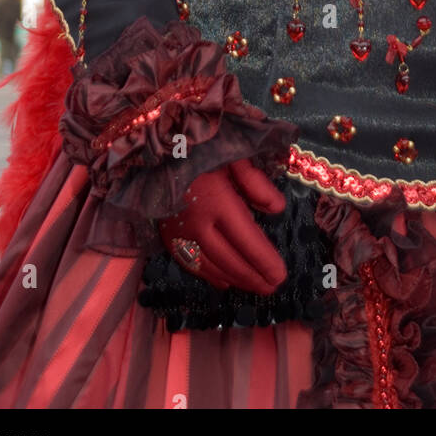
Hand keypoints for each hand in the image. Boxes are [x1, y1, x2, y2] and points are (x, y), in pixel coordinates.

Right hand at [159, 159, 286, 293]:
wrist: (154, 149)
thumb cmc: (199, 147)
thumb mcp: (233, 154)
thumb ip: (255, 182)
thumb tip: (276, 209)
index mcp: (217, 201)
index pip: (246, 240)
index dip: (264, 261)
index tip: (280, 276)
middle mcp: (197, 223)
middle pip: (229, 260)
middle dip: (252, 277)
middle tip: (272, 288)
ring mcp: (179, 233)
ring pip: (210, 267)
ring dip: (234, 280)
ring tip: (254, 288)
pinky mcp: (166, 235)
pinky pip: (189, 264)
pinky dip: (209, 276)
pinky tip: (223, 282)